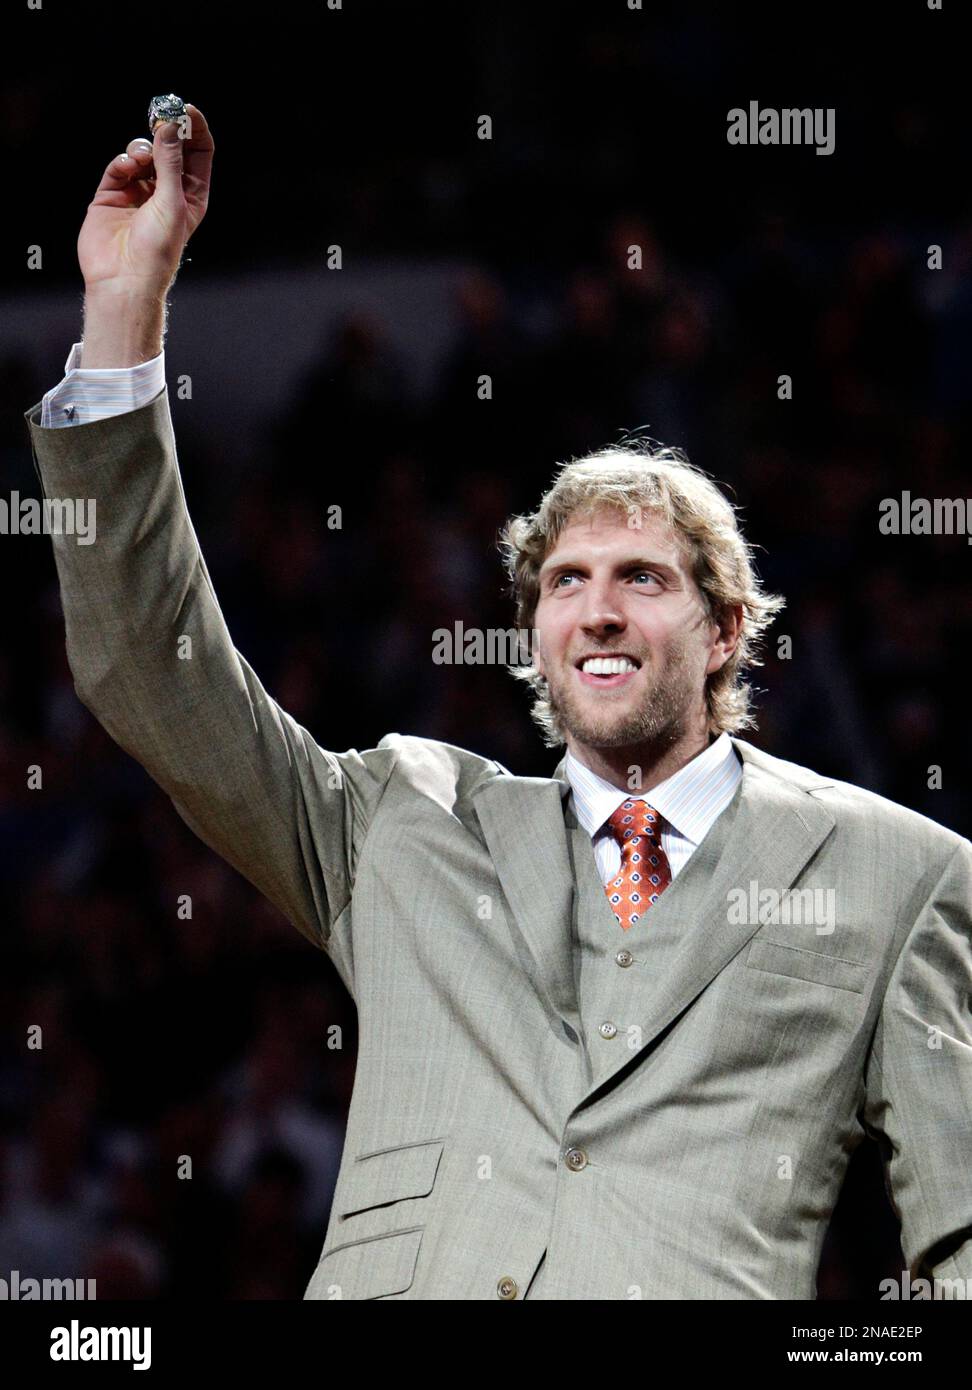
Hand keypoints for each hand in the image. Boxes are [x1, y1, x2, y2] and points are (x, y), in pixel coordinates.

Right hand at [77, 103, 213, 297]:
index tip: (186, 109)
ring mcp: (139, 192)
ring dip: (142, 148)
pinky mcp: (113, 194)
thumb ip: (170, 160)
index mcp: (191, 195)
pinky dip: (122, 161)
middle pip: (170, 147)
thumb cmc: (157, 249)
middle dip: (165, 129)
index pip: (198, 152)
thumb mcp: (172, 201)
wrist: (124, 278)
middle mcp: (166, 191)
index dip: (194, 129)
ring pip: (142, 153)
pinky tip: (126, 167)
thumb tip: (171, 125)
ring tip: (140, 158)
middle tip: (159, 114)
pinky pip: (119, 165)